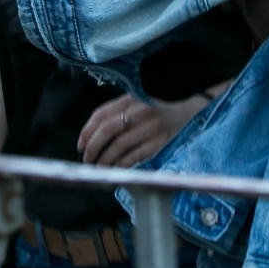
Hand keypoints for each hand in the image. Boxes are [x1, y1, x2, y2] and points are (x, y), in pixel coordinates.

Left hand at [78, 93, 207, 167]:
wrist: (187, 112)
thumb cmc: (155, 109)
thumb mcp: (136, 102)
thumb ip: (117, 112)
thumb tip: (91, 136)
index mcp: (130, 98)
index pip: (101, 114)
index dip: (87, 131)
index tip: (80, 145)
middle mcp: (140, 111)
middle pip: (108, 130)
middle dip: (93, 147)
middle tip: (87, 158)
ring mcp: (150, 127)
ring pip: (120, 146)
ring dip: (105, 159)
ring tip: (100, 167)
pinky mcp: (159, 142)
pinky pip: (135, 156)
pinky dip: (122, 164)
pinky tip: (116, 169)